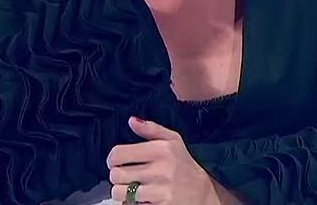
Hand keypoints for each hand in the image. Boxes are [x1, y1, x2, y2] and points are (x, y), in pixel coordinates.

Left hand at [107, 117, 238, 204]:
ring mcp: (161, 191)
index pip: (119, 154)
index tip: (116, 162)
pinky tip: (140, 198)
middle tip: (125, 176)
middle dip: (117, 176)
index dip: (112, 159)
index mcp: (161, 150)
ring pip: (120, 193)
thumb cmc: (184, 164)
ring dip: (122, 192)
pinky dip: (132, 204)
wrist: (203, 192)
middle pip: (116, 174)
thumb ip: (151, 129)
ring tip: (131, 188)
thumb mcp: (173, 140)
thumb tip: (131, 121)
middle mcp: (160, 170)